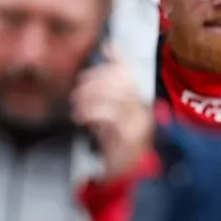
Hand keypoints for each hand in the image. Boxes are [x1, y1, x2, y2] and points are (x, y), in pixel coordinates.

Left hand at [71, 52, 154, 182]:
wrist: (123, 174)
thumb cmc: (115, 138)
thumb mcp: (110, 107)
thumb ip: (110, 80)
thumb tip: (110, 45)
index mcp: (139, 101)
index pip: (130, 73)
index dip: (115, 60)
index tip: (103, 53)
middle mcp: (143, 111)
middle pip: (123, 83)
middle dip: (96, 81)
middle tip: (78, 90)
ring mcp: (139, 126)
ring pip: (117, 98)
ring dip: (91, 98)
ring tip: (77, 106)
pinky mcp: (129, 139)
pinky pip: (112, 117)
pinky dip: (93, 113)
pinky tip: (82, 118)